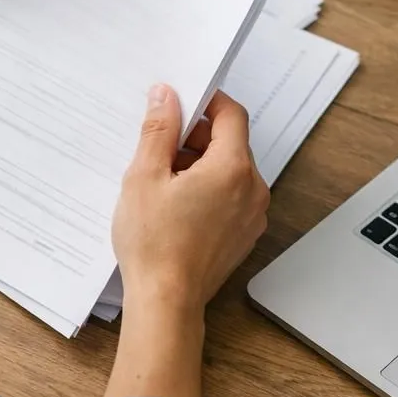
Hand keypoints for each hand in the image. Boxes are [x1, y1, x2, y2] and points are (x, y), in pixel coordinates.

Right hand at [111, 85, 268, 320]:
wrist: (166, 301)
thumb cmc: (154, 243)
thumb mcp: (145, 175)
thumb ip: (159, 129)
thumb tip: (166, 95)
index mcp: (232, 168)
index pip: (231, 115)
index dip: (206, 102)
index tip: (181, 103)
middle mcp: (252, 189)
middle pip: (231, 143)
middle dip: (196, 138)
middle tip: (159, 148)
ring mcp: (252, 215)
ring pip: (230, 171)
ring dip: (200, 165)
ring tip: (163, 182)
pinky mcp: (244, 235)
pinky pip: (231, 198)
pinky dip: (208, 191)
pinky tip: (176, 206)